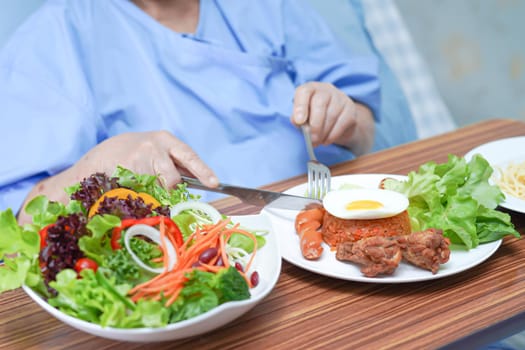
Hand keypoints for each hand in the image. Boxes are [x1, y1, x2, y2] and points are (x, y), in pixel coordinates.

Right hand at [75, 131, 217, 187]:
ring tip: (136, 182)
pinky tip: (127, 186)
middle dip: (167, 189)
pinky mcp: (123, 173)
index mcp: (164, 139)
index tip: (215, 183)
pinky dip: (138, 196)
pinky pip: (141, 194)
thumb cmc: (130, 155)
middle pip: (172, 179)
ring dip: (151, 193)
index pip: (188, 156)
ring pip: (157, 189)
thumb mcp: (153, 150)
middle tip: (155, 186)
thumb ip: (172, 161)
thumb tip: (196, 180)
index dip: (202, 171)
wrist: (96, 159)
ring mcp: (138, 159)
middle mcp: (153, 146)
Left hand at [291, 82, 373, 154]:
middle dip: (314, 124)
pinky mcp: (350, 109)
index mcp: (310, 89)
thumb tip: (301, 125)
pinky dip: (332, 135)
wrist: (336, 122)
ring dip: (323, 133)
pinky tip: (326, 141)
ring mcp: (340, 98)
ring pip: (331, 115)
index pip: (304, 92)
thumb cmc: (313, 118)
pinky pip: (342, 123)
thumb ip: (298, 120)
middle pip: (320, 103)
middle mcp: (326, 90)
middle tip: (311, 139)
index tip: (298, 122)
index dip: (300, 106)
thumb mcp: (302, 117)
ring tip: (317, 142)